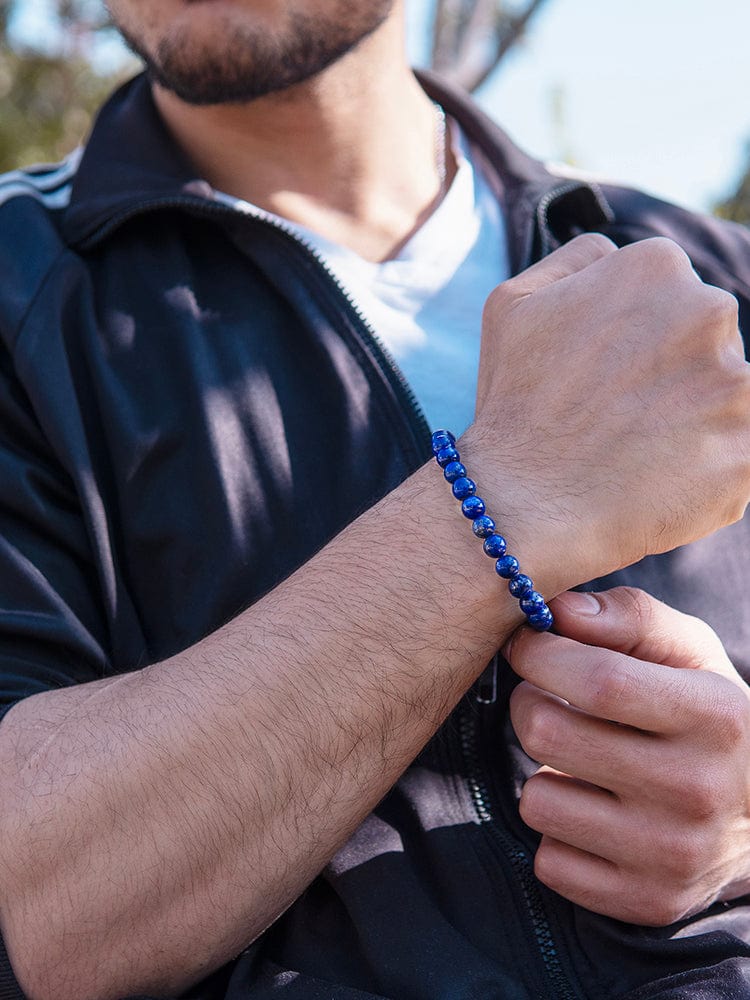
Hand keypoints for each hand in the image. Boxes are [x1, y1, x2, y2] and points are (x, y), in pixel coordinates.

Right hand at [465, 234, 749, 593]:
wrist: (521, 504)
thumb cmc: (512, 406)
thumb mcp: (512, 303)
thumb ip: (576, 260)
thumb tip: (616, 254)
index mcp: (654, 267)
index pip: (671, 298)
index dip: (636, 344)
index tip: (605, 382)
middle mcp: (708, 310)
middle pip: (705, 342)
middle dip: (671, 378)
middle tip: (618, 422)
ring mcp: (734, 382)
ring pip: (725, 398)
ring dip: (692, 423)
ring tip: (636, 457)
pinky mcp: (749, 450)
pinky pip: (739, 455)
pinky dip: (708, 470)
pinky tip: (660, 484)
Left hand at [506, 586, 749, 925]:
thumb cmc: (708, 712)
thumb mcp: (689, 652)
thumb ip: (628, 617)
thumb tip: (559, 611)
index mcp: (715, 717)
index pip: (598, 680)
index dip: (541, 654)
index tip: (528, 645)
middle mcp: (697, 791)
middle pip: (549, 733)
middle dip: (530, 703)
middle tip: (546, 698)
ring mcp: (672, 856)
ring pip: (536, 801)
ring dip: (542, 772)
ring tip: (578, 760)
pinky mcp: (647, 901)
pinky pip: (550, 861)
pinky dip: (558, 832)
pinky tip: (593, 811)